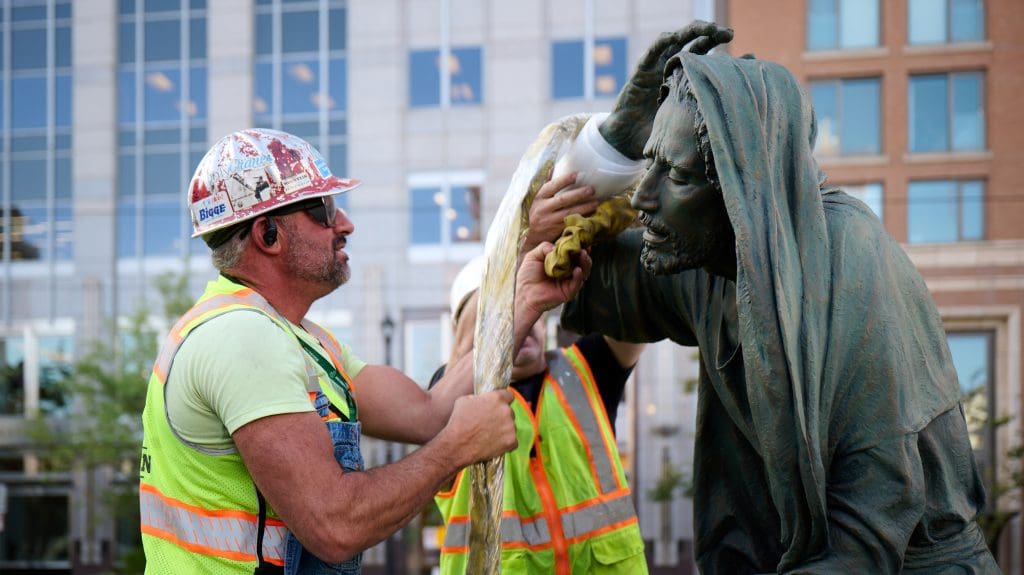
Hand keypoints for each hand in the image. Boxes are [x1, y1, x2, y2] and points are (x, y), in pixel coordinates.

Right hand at [441, 390, 516, 466]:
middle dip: (502, 417)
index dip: (504, 400)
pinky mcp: (511, 441)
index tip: (499, 406)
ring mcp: (510, 427)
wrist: (457, 445)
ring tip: (489, 436)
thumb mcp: (464, 401)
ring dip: (504, 430)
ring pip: (511, 427)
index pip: (509, 395)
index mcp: (497, 398)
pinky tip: (494, 444)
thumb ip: (478, 397)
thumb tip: (482, 399)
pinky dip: (506, 443)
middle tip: (490, 424)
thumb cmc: (458, 422)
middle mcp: (506, 411)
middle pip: (510, 412)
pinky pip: (513, 441)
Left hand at [516, 242, 591, 316]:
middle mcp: (567, 271)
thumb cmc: (527, 275)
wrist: (524, 293)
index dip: (576, 246)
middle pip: (581, 261)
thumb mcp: (533, 256)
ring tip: (583, 254)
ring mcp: (569, 281)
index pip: (572, 252)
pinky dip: (578, 276)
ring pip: (583, 271)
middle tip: (584, 247)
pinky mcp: (569, 291)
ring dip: (584, 262)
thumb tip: (557, 246)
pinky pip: (577, 283)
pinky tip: (577, 270)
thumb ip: (545, 247)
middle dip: (584, 253)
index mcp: (560, 262)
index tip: (580, 238)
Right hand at [523, 172, 597, 253]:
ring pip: (569, 213)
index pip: (550, 186)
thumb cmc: (538, 213)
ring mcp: (549, 221)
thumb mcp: (538, 199)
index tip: (575, 175)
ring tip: (596, 203)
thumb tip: (553, 167)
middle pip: (562, 200)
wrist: (532, 236)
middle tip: (591, 190)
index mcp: (539, 198)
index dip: (563, 180)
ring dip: (584, 208)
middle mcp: (543, 209)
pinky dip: (582, 219)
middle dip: (578, 194)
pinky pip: (571, 223)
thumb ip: (546, 184)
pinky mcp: (556, 231)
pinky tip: (591, 216)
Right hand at [599, 21, 732, 158]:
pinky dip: (661, 42)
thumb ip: (706, 116)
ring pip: (676, 40)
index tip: (743, 50)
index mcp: (686, 78)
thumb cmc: (659, 135)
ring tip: (708, 29)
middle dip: (712, 34)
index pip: (706, 56)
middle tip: (728, 34)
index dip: (722, 50)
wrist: (629, 141)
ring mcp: (657, 67)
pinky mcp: (641, 71)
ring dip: (692, 31)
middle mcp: (672, 68)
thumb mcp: (689, 123)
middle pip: (695, 43)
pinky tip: (672, 37)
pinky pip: (651, 52)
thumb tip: (738, 122)